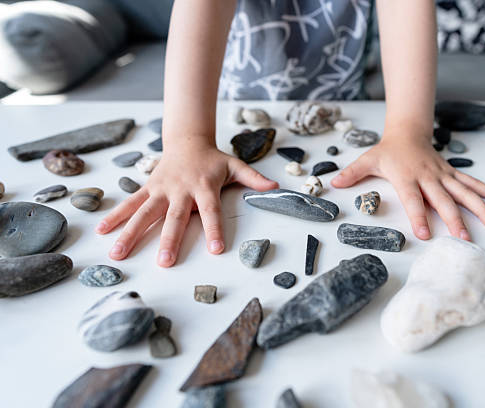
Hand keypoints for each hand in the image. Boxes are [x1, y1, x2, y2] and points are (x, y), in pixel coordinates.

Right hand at [95, 144, 277, 266]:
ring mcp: (161, 189)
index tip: (216, 251)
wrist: (187, 140)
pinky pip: (130, 203)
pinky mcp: (148, 188)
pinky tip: (103, 231)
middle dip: (169, 240)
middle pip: (174, 217)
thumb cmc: (213, 159)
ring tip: (118, 254)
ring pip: (144, 213)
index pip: (211, 211)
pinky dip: (116, 216)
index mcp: (204, 187)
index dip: (214, 230)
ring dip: (131, 233)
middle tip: (164, 263)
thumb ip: (253, 179)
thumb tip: (276, 188)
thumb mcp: (235, 166)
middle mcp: (180, 190)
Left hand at [331, 127, 484, 240]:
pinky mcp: (453, 174)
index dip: (419, 216)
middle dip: (455, 220)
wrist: (408, 131)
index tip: (426, 234)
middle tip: (465, 239)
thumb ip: (352, 174)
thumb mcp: (367, 160)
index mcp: (407, 176)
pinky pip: (473, 184)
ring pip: (466, 193)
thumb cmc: (387, 151)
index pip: (413, 199)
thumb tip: (332, 183)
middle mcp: (428, 177)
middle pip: (444, 200)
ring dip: (481, 210)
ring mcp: (444, 176)